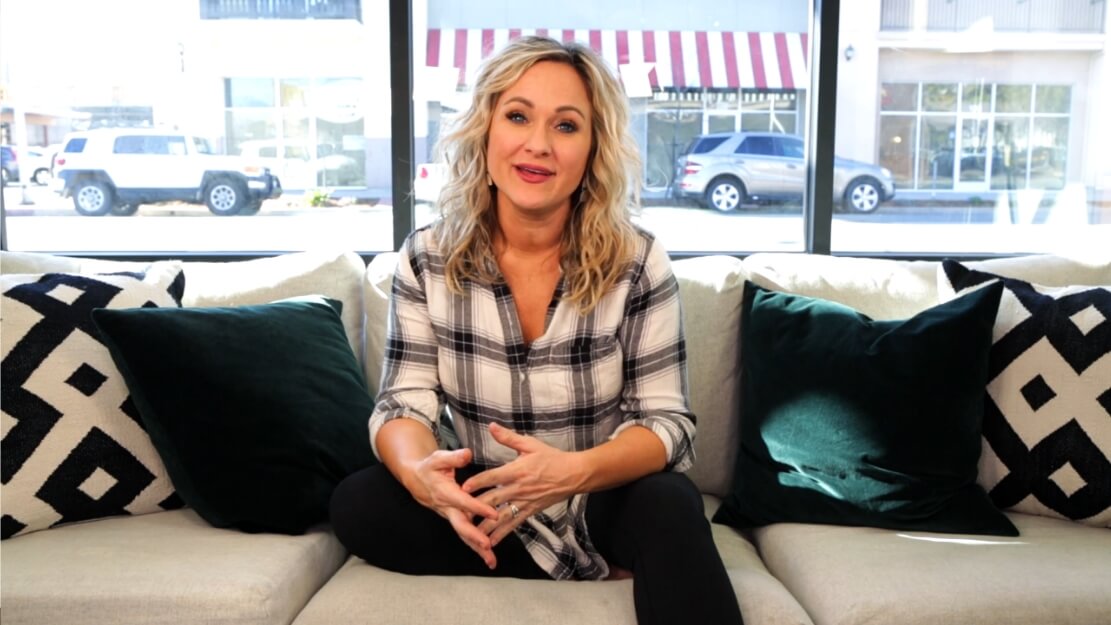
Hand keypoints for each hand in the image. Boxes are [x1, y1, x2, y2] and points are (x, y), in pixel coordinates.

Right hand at [408, 448, 499, 567]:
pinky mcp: (455, 520)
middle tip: (487, 546)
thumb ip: (453, 457)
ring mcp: (451, 516)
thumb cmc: (430, 467)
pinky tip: (488, 557)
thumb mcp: (439, 458)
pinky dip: (476, 547)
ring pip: (464, 535)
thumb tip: (467, 454)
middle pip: (461, 525)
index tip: (493, 514)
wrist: (417, 480)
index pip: (463, 502)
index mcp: (445, 492)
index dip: (477, 508)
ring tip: (491, 561)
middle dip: (474, 537)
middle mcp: (448, 508)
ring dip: (476, 549)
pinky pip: (465, 535)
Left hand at [461, 423, 585, 546]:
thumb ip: (508, 438)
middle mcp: (518, 488)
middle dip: (474, 507)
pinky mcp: (530, 511)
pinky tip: (491, 542)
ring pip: (501, 516)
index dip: (477, 482)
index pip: (492, 477)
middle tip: (458, 513)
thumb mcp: (530, 444)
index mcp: (516, 470)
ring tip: (469, 533)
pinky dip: (502, 533)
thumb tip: (491, 426)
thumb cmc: (552, 458)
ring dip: (485, 525)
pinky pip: (513, 524)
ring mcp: (524, 502)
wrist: (573, 475)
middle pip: (492, 499)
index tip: (462, 487)